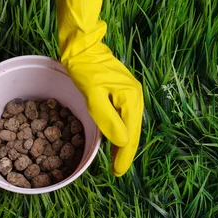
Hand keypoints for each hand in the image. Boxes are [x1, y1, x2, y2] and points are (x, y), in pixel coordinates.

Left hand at [53, 0, 143, 174]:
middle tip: (117, 170)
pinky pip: (123, 116)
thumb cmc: (85, 69)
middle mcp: (135, 96)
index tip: (118, 172)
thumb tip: (123, 142)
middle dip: (125, 151)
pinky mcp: (121, 90)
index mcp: (131, 99)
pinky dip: (119, 129)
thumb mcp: (94, 96)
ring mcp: (129, 93)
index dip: (124, 155)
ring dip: (123, 142)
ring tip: (115, 159)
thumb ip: (108, 119)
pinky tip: (113, 137)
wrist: (82, 46)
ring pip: (129, 124)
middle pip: (133, 130)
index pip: (131, 134)